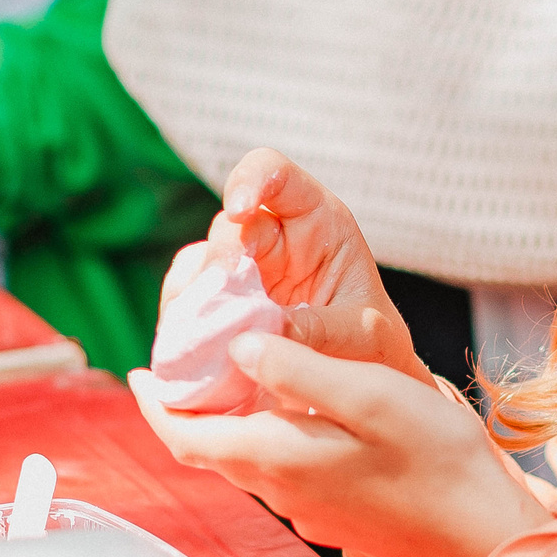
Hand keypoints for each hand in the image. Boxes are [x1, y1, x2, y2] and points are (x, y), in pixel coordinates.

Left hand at [136, 332, 549, 556]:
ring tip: (232, 379)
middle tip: (183, 365)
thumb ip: (299, 368)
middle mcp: (282, 490)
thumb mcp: (368, 392)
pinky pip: (280, 474)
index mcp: (277, 457)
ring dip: (227, 425)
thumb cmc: (436, 458)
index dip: (155, 405)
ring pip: (245, 462)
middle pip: (210, 451)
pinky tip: (292, 415)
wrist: (483, 534)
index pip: (186, 437)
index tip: (138, 371)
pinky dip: (266, 440)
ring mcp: (309, 510)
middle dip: (187, 410)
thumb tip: (238, 349)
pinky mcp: (336, 516)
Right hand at [193, 149, 428, 380]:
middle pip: (229, 226)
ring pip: (198, 264)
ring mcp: (244, 270)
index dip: (251, 180)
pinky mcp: (220, 302)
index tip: (238, 210)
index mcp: (318, 222)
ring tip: (205, 339)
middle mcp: (275, 237)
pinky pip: (185, 300)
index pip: (276, 174)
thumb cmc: (374, 344)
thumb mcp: (364, 336)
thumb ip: (321, 331)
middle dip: (220, 263)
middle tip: (221, 306)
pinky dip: (182, 323)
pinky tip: (193, 351)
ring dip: (195, 298)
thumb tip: (255, 337)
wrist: (361, 381)